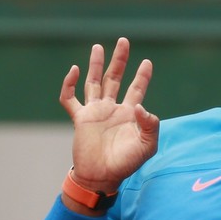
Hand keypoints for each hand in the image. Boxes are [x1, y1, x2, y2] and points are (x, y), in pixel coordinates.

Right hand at [59, 37, 159, 195]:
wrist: (101, 178)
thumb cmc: (125, 164)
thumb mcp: (147, 147)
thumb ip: (150, 125)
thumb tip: (141, 106)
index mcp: (128, 114)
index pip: (137, 89)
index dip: (142, 76)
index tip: (147, 62)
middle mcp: (111, 109)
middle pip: (114, 78)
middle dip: (119, 60)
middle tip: (123, 41)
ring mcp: (94, 112)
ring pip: (93, 83)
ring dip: (95, 65)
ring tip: (98, 47)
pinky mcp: (79, 119)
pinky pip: (70, 98)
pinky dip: (70, 84)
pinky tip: (75, 71)